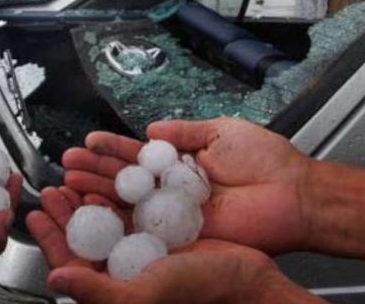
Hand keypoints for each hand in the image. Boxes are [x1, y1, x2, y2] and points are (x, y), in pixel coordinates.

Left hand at [27, 189, 306, 303]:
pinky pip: (132, 212)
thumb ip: (96, 290)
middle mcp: (125, 271)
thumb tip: (56, 278)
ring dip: (89, 198)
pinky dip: (119, 196)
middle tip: (52, 187)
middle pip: (85, 238)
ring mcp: (143, 253)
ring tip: (74, 178)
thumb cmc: (199, 292)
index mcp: (114, 288)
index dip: (50, 238)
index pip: (71, 262)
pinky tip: (111, 182)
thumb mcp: (142, 293)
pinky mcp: (162, 236)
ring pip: (106, 221)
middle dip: (66, 212)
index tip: (34, 213)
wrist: (248, 281)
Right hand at [63, 118, 314, 252]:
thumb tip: (150, 129)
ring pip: (129, 203)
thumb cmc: (268, 160)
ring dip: (99, 192)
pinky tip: (96, 208)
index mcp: (182, 163)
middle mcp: (173, 189)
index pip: (139, 155)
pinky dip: (120, 219)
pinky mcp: (182, 235)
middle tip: (70, 163)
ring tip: (72, 181)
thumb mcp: (222, 132)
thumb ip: (184, 132)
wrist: (294, 194)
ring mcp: (175, 213)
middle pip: (126, 180)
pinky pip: (145, 227)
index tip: (90, 142)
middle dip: (96, 170)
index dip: (113, 149)